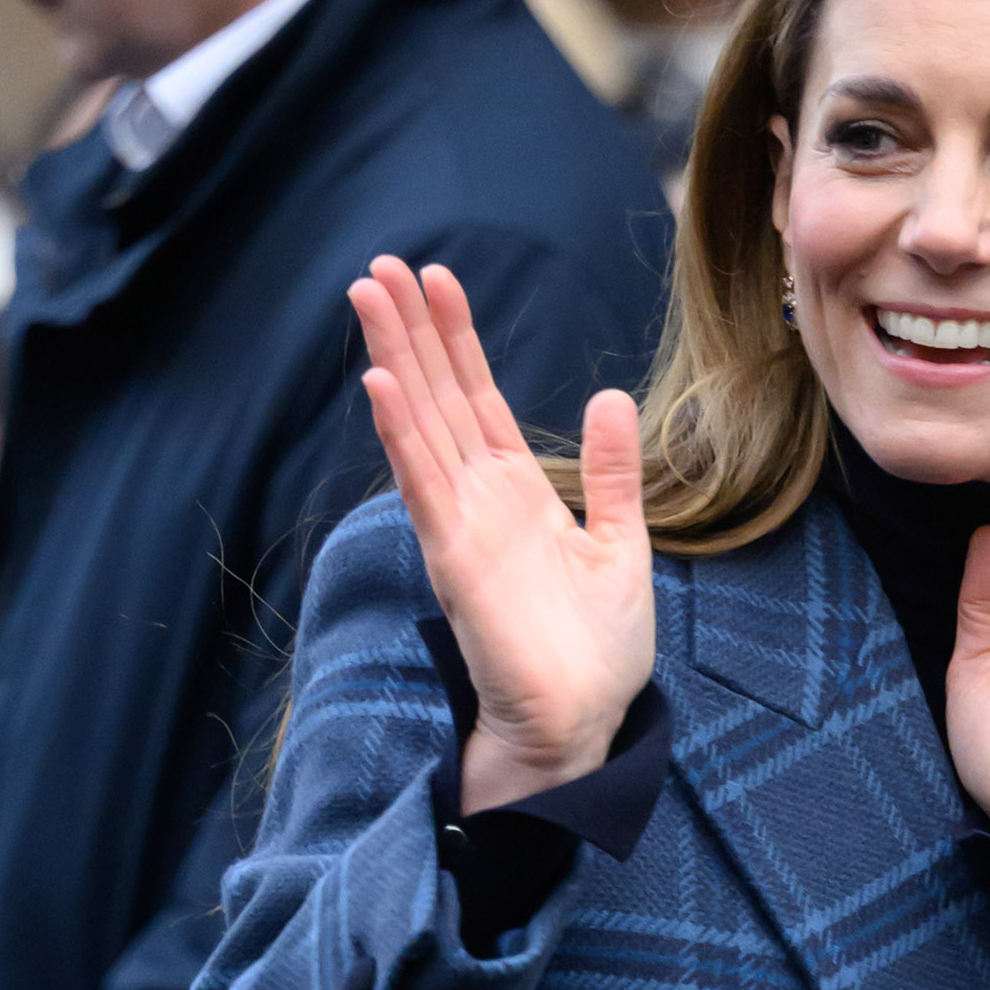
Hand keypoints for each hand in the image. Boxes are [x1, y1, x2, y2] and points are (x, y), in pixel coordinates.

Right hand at [351, 256, 648, 813]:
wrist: (584, 724)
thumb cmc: (598, 654)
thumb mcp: (621, 547)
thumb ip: (609, 476)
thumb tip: (610, 397)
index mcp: (517, 492)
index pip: (478, 398)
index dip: (457, 339)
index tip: (438, 279)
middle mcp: (480, 501)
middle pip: (437, 398)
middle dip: (410, 331)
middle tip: (379, 265)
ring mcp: (462, 528)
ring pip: (420, 426)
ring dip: (394, 360)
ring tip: (368, 296)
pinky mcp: (455, 563)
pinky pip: (423, 488)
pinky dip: (402, 437)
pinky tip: (381, 385)